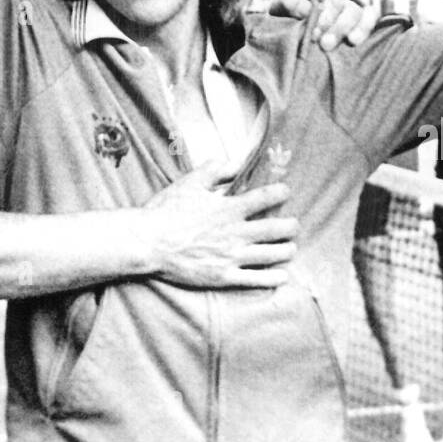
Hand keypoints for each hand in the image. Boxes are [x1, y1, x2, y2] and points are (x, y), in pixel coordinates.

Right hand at [142, 158, 296, 289]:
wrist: (148, 243)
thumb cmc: (167, 211)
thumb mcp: (190, 182)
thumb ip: (216, 169)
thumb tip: (236, 162)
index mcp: (228, 208)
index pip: (264, 198)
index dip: (280, 193)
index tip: (286, 191)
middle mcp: (235, 233)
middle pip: (275, 229)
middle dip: (290, 226)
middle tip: (294, 225)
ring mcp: (231, 257)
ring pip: (271, 255)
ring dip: (286, 250)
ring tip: (290, 248)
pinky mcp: (223, 276)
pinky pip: (256, 279)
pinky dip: (273, 277)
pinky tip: (281, 275)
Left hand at [267, 0, 378, 50]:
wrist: (291, 34)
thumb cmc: (286, 19)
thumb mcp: (279, 9)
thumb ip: (289, 4)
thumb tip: (306, 9)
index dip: (324, 16)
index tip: (314, 34)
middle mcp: (340, 1)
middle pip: (346, 8)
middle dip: (337, 27)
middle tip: (325, 44)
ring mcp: (352, 13)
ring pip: (360, 14)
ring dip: (355, 29)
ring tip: (349, 42)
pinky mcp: (360, 26)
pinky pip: (370, 22)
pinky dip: (366, 29)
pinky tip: (356, 41)